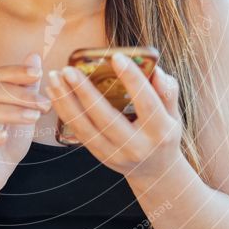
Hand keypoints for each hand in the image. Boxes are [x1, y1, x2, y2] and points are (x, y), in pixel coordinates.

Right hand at [0, 52, 50, 195]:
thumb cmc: (9, 140)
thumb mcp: (25, 112)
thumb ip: (29, 86)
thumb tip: (34, 55)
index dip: (17, 72)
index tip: (38, 73)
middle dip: (22, 95)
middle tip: (45, 104)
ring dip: (11, 113)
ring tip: (34, 118)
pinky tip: (4, 136)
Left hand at [45, 52, 182, 180]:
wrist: (155, 171)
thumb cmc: (164, 134)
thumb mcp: (174, 114)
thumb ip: (167, 92)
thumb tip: (155, 70)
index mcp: (160, 131)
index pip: (146, 103)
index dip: (132, 79)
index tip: (116, 57)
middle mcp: (136, 146)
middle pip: (106, 118)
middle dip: (85, 92)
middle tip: (68, 70)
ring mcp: (115, 154)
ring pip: (85, 127)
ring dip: (66, 101)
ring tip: (54, 78)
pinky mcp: (99, 156)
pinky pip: (78, 133)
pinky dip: (64, 112)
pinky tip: (54, 93)